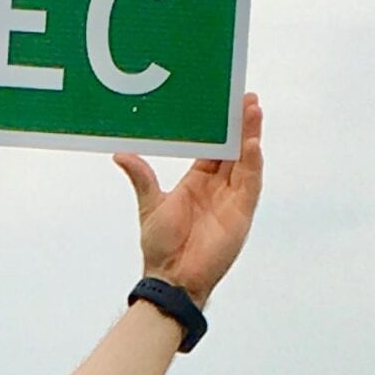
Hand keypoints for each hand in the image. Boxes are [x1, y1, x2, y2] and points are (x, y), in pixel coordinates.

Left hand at [114, 89, 262, 307]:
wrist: (171, 277)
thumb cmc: (161, 247)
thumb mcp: (150, 204)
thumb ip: (142, 177)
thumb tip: (121, 154)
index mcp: (197, 182)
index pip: (214, 148)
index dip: (221, 127)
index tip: (225, 103)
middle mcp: (218, 188)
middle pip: (233, 149)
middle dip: (241, 124)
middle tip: (245, 98)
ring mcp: (232, 199)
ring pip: (245, 161)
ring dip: (250, 136)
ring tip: (253, 111)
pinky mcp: (242, 213)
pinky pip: (251, 183)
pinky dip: (253, 163)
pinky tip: (253, 144)